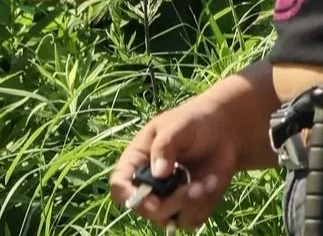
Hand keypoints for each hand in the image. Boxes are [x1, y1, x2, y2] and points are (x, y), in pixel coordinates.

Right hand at [109, 96, 240, 229]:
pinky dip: (203, 206)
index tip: (153, 200)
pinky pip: (191, 221)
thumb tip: (158, 174)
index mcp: (136, 160)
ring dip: (190, 206)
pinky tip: (210, 183)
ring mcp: (168, 198)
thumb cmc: (192, 122)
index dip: (129, 196)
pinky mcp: (189, 207)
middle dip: (170, 204)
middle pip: (145, 210)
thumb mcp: (176, 126)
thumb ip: (164, 147)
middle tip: (194, 187)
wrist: (222, 132)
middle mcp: (149, 183)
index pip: (120, 185)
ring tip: (206, 182)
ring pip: (169, 220)